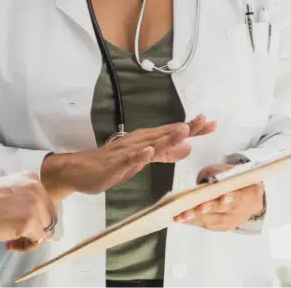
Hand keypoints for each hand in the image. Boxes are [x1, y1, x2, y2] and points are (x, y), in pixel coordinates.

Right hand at [0, 173, 56, 251]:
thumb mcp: (5, 189)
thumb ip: (22, 195)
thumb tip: (32, 212)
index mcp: (30, 177)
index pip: (45, 201)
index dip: (35, 215)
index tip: (19, 221)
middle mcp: (36, 187)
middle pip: (49, 216)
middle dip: (36, 229)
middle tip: (17, 237)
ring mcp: (35, 204)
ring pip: (46, 230)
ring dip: (31, 239)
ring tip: (12, 242)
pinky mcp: (31, 222)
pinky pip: (38, 241)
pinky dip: (26, 247)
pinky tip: (9, 244)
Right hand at [41, 114, 216, 202]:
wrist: (79, 171)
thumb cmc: (111, 165)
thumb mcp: (142, 160)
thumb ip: (165, 153)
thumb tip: (188, 147)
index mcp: (145, 142)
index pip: (171, 133)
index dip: (192, 129)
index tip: (211, 123)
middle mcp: (137, 142)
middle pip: (164, 134)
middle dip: (184, 128)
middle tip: (203, 121)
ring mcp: (125, 153)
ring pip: (148, 144)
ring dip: (166, 137)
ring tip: (183, 131)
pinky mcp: (113, 164)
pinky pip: (128, 159)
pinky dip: (139, 154)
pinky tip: (149, 150)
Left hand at [174, 164, 264, 231]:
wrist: (247, 192)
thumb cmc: (234, 178)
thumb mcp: (230, 170)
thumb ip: (220, 174)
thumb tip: (209, 180)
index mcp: (251, 194)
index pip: (241, 197)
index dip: (232, 198)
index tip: (223, 197)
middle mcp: (244, 211)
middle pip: (225, 211)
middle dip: (208, 210)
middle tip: (195, 208)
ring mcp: (235, 221)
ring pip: (215, 221)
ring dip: (196, 219)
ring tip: (180, 216)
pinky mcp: (225, 226)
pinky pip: (209, 225)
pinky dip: (195, 222)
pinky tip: (182, 219)